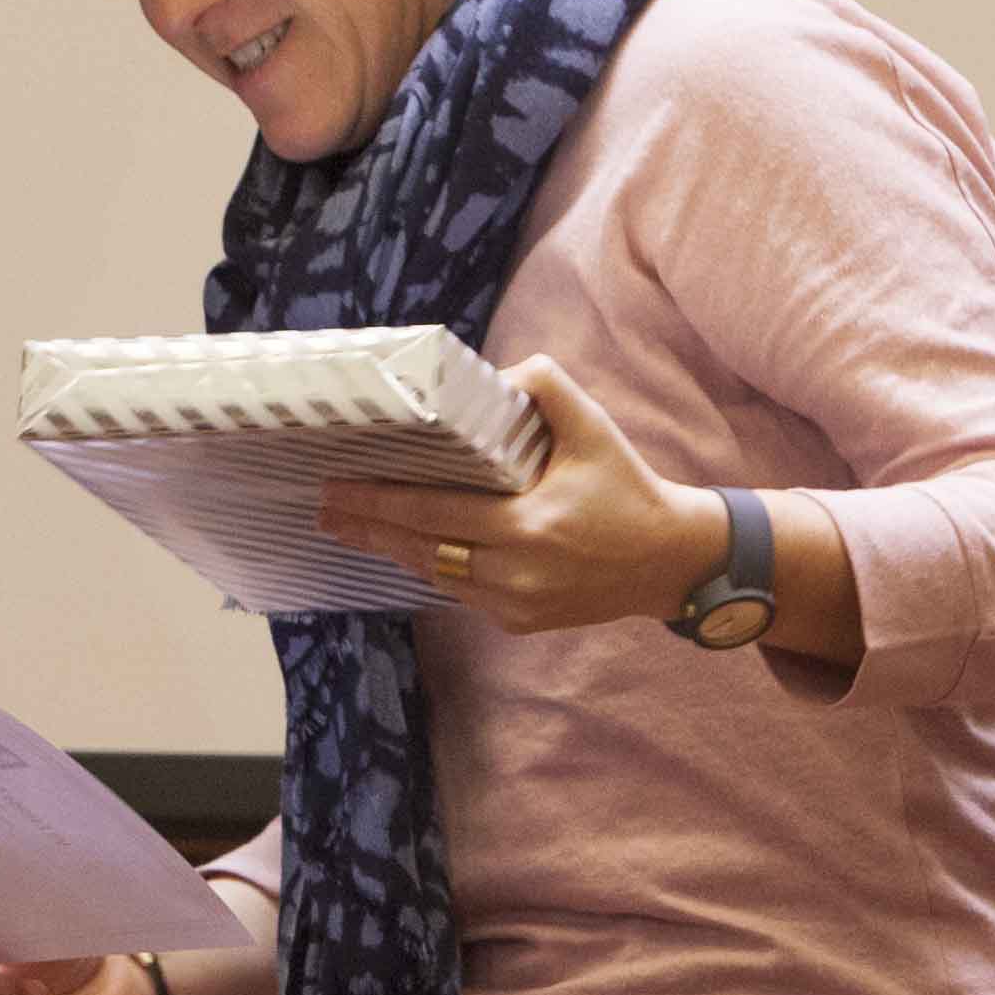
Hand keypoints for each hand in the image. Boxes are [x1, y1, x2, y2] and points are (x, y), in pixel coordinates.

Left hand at [319, 355, 723, 638]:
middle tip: (323, 511)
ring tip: (352, 528)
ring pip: (436, 574)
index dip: (377, 502)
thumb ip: (546, 388)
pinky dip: (433, 567)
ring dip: (394, 549)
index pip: (431, 512)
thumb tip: (496, 373)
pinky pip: (460, 591)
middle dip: (368, 529)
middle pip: (419, 549)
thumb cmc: (627, 487)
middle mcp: (514, 572)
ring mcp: (515, 603)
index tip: (334, 489)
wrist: (671, 561)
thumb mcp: (593, 428)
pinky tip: (407, 548)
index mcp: (527, 526)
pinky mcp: (519, 621)